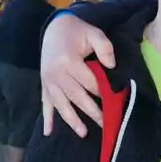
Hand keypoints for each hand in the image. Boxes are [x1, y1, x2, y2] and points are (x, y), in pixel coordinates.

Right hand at [41, 14, 115, 135]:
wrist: (53, 28)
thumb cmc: (77, 31)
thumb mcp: (93, 33)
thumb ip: (104, 48)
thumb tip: (111, 67)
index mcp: (68, 61)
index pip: (89, 82)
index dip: (103, 91)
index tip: (116, 101)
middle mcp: (56, 74)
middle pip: (77, 96)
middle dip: (92, 111)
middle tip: (106, 123)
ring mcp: (48, 81)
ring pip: (61, 104)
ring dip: (72, 120)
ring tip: (83, 133)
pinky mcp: (44, 85)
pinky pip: (45, 103)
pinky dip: (47, 118)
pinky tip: (48, 133)